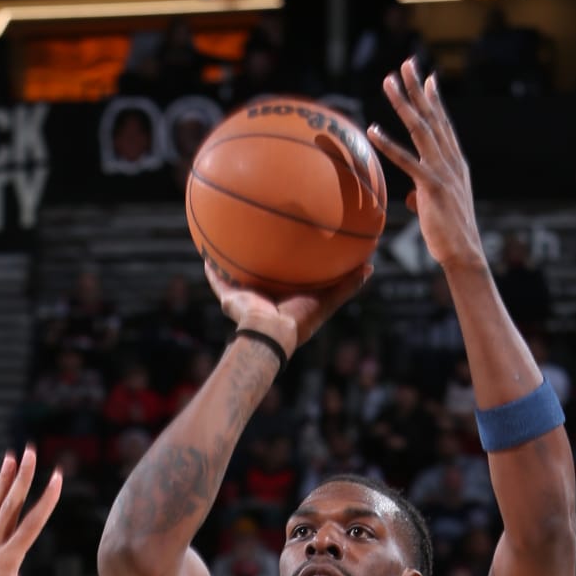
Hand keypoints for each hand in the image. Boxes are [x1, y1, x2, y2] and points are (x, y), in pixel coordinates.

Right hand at [202, 256, 371, 361]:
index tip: (292, 249)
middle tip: (260, 241)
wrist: (270, 334)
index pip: (287, 278)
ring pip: (237, 277)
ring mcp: (245, 299)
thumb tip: (370, 267)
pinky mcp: (229, 297)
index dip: (289, 265)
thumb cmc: (299, 320)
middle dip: (260, 262)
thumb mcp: (327, 300)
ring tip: (228, 240)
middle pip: (261, 275)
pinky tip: (206, 253)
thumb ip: (346, 286)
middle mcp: (264, 299)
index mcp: (284, 299)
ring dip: (232, 264)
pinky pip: (217, 279)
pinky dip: (212, 269)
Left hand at [369, 62, 484, 272]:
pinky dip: (388, 144)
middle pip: (432, 117)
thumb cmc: (449, 236)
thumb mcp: (437, 210)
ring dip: (402, 104)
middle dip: (418, 88)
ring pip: (420, 129)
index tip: (427, 77)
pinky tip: (373, 130)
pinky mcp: (432, 187)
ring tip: (387, 82)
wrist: (464, 255)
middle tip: (406, 64)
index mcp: (455, 164)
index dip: (434, 100)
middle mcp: (451, 162)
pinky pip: (406, 161)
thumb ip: (425, 196)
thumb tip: (414, 197)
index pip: (444, 125)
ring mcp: (443, 172)